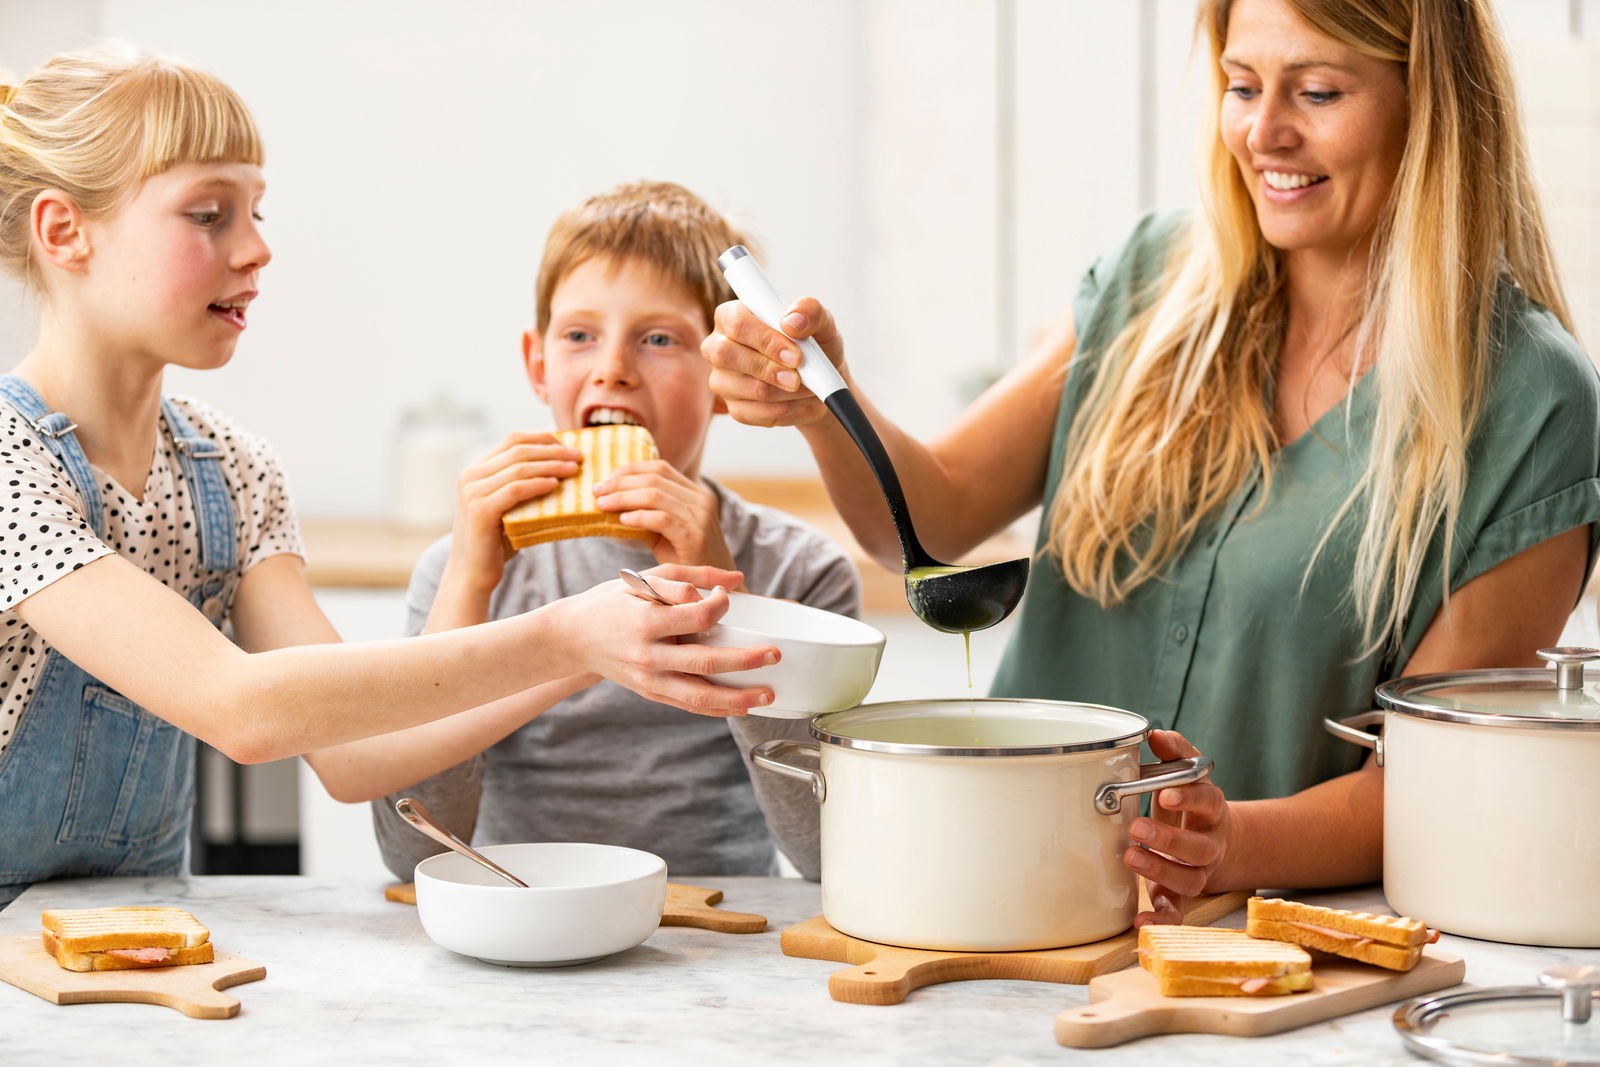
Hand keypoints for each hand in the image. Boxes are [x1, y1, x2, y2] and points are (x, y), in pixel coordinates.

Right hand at [445, 432, 580, 594]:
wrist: (471, 574)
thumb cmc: (496, 543)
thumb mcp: (508, 507)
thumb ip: (522, 487)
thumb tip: (563, 470)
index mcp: (476, 470)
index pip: (512, 440)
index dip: (543, 439)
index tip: (568, 446)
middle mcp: (470, 476)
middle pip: (518, 449)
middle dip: (552, 450)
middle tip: (578, 456)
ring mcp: (472, 492)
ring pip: (519, 467)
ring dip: (551, 465)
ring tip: (574, 469)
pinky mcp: (480, 510)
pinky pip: (515, 489)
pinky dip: (538, 484)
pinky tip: (556, 485)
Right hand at [553, 564, 777, 716]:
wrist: (573, 638)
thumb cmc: (611, 602)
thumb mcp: (645, 579)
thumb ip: (692, 575)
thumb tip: (737, 580)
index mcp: (645, 620)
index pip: (694, 616)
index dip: (718, 606)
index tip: (726, 598)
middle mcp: (647, 654)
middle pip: (704, 662)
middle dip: (744, 661)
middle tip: (774, 655)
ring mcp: (649, 679)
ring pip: (699, 695)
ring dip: (737, 698)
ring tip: (767, 695)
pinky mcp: (650, 693)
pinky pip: (688, 705)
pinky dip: (716, 709)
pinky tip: (742, 707)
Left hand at [593, 460, 737, 573]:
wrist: (711, 589)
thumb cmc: (685, 559)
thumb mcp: (668, 528)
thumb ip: (648, 511)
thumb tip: (610, 499)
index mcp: (696, 492)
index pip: (660, 467)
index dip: (629, 470)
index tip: (606, 480)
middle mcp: (701, 499)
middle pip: (654, 478)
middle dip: (620, 483)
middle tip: (596, 491)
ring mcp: (700, 517)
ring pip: (654, 495)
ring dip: (623, 498)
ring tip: (602, 505)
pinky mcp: (694, 536)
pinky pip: (660, 519)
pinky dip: (638, 517)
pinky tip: (622, 520)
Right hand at [701, 296, 847, 427]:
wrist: (822, 383)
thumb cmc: (815, 346)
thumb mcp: (822, 323)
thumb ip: (810, 312)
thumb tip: (792, 321)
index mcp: (733, 316)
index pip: (737, 323)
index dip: (765, 340)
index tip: (795, 355)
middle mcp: (719, 347)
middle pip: (727, 355)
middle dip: (769, 369)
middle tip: (798, 377)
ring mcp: (723, 380)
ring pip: (750, 388)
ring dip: (787, 391)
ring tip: (809, 387)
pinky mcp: (734, 408)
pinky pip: (758, 412)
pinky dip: (787, 408)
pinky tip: (798, 399)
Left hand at [1125, 730, 1232, 927]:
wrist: (1218, 841)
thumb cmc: (1190, 804)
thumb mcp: (1187, 776)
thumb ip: (1175, 754)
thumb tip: (1156, 734)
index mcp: (1211, 810)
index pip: (1208, 801)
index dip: (1190, 796)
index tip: (1167, 790)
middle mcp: (1209, 844)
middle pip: (1198, 846)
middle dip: (1168, 838)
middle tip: (1137, 827)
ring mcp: (1197, 873)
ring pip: (1188, 879)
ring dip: (1160, 870)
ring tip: (1131, 857)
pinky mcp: (1181, 895)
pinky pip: (1175, 913)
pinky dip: (1159, 920)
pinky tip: (1139, 923)